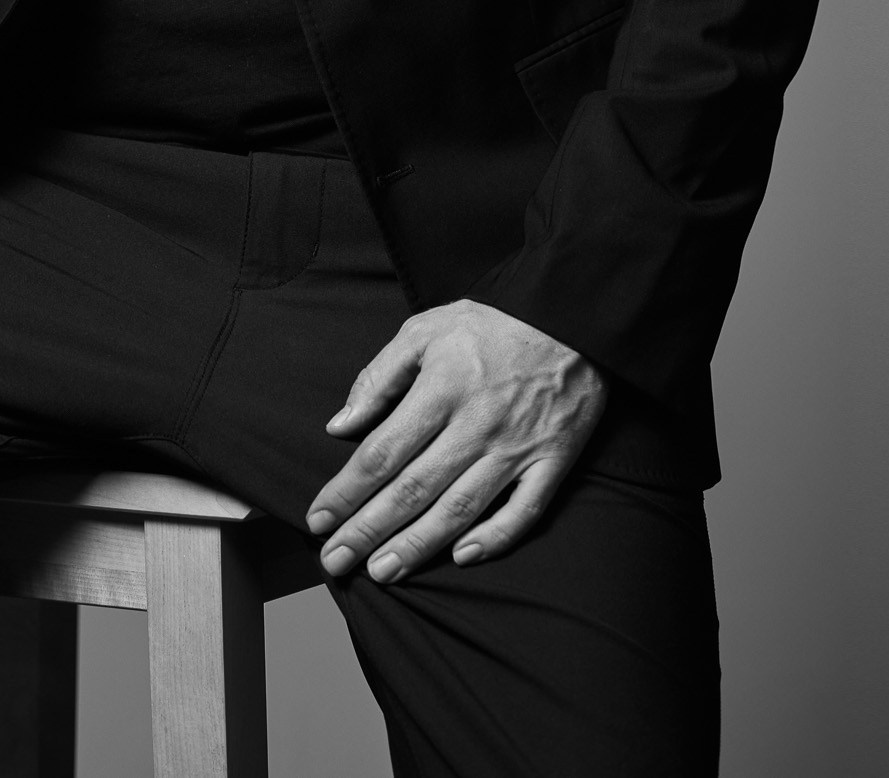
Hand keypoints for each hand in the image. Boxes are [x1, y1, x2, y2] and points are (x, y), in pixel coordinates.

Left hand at [306, 299, 605, 583]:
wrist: (571, 315)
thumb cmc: (491, 323)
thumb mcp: (424, 329)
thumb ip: (379, 377)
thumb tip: (339, 425)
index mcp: (441, 389)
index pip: (382, 452)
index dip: (346, 491)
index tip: (317, 520)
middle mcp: (476, 425)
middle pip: (413, 489)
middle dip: (367, 531)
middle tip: (334, 562)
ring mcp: (516, 448)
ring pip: (460, 509)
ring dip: (417, 545)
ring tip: (382, 573)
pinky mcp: (553, 461)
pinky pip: (524, 512)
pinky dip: (494, 539)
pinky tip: (461, 558)